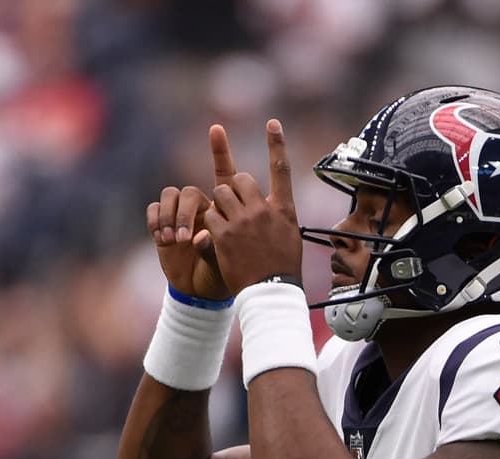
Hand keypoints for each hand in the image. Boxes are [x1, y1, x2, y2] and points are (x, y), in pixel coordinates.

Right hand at [146, 125, 236, 301]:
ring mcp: (181, 214)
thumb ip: (215, 248)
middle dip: (186, 213)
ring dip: (171, 218)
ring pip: (171, 197)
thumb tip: (200, 237)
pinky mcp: (162, 223)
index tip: (216, 127)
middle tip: (187, 239)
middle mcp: (201, 206)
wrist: (199, 292)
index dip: (220, 150)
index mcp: (223, 209)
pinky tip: (163, 240)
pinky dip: (157, 222)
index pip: (224, 174)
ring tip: (174, 241)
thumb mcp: (225, 263)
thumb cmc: (220, 276)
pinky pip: (154, 209)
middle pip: (191, 191)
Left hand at [204, 119, 303, 295]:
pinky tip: (217, 237)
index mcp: (284, 210)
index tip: (272, 123)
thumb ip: (277, 215)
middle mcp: (263, 210)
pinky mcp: (224, 235)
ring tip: (225, 222)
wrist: (270, 293)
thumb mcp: (289, 237)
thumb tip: (268, 205)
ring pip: (220, 193)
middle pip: (241, 178)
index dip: (276, 144)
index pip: (280, 169)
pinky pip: (209, 216)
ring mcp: (243, 222)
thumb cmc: (282, 269)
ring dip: (219, 203)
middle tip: (233, 206)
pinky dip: (210, 223)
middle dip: (233, 188)